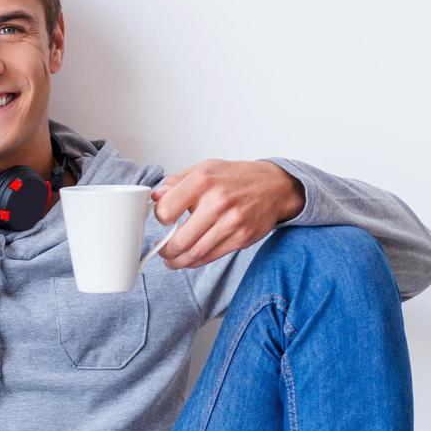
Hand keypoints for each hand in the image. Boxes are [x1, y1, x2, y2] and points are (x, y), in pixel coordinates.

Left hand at [151, 159, 304, 269]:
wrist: (275, 186)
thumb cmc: (237, 178)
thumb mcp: (204, 168)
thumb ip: (176, 182)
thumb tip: (155, 197)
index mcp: (203, 181)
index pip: (166, 210)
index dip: (159, 219)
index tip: (162, 220)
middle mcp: (218, 202)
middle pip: (180, 240)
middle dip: (165, 251)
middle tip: (161, 250)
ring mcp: (231, 222)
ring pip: (195, 253)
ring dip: (178, 261)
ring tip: (171, 259)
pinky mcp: (242, 238)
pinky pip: (211, 257)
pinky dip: (195, 262)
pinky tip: (189, 259)